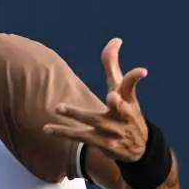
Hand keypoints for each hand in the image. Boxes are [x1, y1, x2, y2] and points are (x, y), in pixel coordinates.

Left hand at [44, 38, 149, 162]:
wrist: (139, 148)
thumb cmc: (126, 110)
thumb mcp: (122, 89)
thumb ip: (114, 65)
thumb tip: (115, 39)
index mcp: (128, 99)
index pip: (132, 85)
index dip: (135, 77)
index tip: (142, 71)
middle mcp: (123, 114)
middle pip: (119, 107)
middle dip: (117, 102)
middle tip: (113, 96)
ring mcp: (113, 131)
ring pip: (93, 121)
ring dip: (76, 114)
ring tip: (57, 107)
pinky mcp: (102, 143)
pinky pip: (80, 136)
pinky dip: (63, 132)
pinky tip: (46, 128)